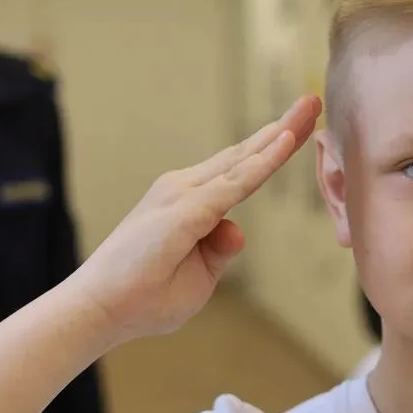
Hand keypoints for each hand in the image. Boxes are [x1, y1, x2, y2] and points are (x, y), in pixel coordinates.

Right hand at [66, 96, 321, 344]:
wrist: (99, 311)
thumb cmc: (143, 299)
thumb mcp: (198, 278)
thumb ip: (218, 250)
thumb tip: (235, 229)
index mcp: (189, 203)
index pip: (241, 170)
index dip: (272, 148)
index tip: (302, 126)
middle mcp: (184, 188)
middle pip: (244, 154)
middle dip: (282, 127)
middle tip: (312, 101)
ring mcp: (183, 195)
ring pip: (243, 160)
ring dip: (279, 132)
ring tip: (308, 107)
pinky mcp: (186, 210)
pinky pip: (236, 182)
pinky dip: (263, 161)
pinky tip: (285, 141)